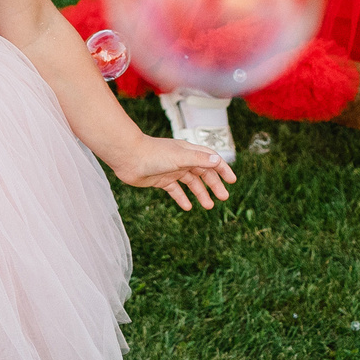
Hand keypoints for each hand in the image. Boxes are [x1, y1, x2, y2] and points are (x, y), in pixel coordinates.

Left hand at [113, 137, 237, 209]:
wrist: (128, 157)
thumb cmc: (153, 154)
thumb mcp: (179, 157)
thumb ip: (199, 159)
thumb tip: (217, 161)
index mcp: (189, 151)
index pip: (211, 159)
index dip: (222, 169)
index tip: (232, 181)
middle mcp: (182, 160)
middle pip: (203, 173)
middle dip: (214, 185)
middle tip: (223, 197)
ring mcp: (171, 170)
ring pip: (190, 183)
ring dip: (200, 193)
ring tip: (209, 206)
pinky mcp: (161, 180)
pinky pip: (175, 190)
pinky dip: (182, 198)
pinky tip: (187, 207)